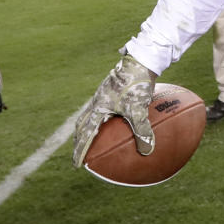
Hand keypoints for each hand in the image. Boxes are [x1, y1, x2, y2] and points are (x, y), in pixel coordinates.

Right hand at [72, 53, 156, 167]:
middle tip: (80, 153)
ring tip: (95, 139)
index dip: (80, 150)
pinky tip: (119, 122)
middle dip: (80, 139)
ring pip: (92, 115)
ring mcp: (104, 94)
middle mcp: (97, 101)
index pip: (85, 134)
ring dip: (91, 128)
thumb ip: (142, 131)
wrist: (141, 59)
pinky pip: (106, 109)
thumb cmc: (136, 83)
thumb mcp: (139, 109)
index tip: (77, 164)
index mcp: (98, 107)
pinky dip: (107, 119)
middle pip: (83, 124)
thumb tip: (147, 152)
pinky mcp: (113, 90)